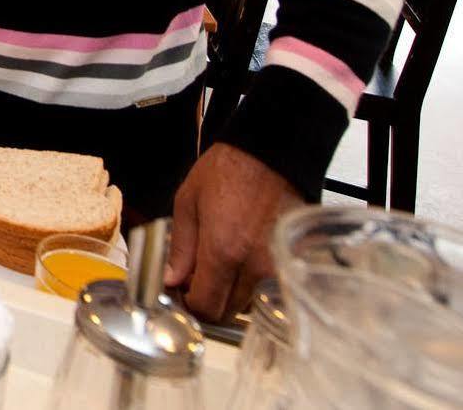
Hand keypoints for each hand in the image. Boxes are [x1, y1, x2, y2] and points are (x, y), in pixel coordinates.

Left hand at [165, 142, 300, 319]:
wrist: (270, 152)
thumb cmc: (227, 170)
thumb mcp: (188, 203)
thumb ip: (180, 248)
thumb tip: (171, 280)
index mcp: (223, 252)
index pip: (205, 307)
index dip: (188, 304)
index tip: (180, 291)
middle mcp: (253, 266)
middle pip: (228, 312)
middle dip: (208, 301)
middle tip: (196, 278)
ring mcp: (276, 264)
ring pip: (248, 302)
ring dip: (229, 292)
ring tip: (218, 262)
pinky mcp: (291, 259)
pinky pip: (267, 284)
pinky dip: (251, 281)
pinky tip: (240, 256)